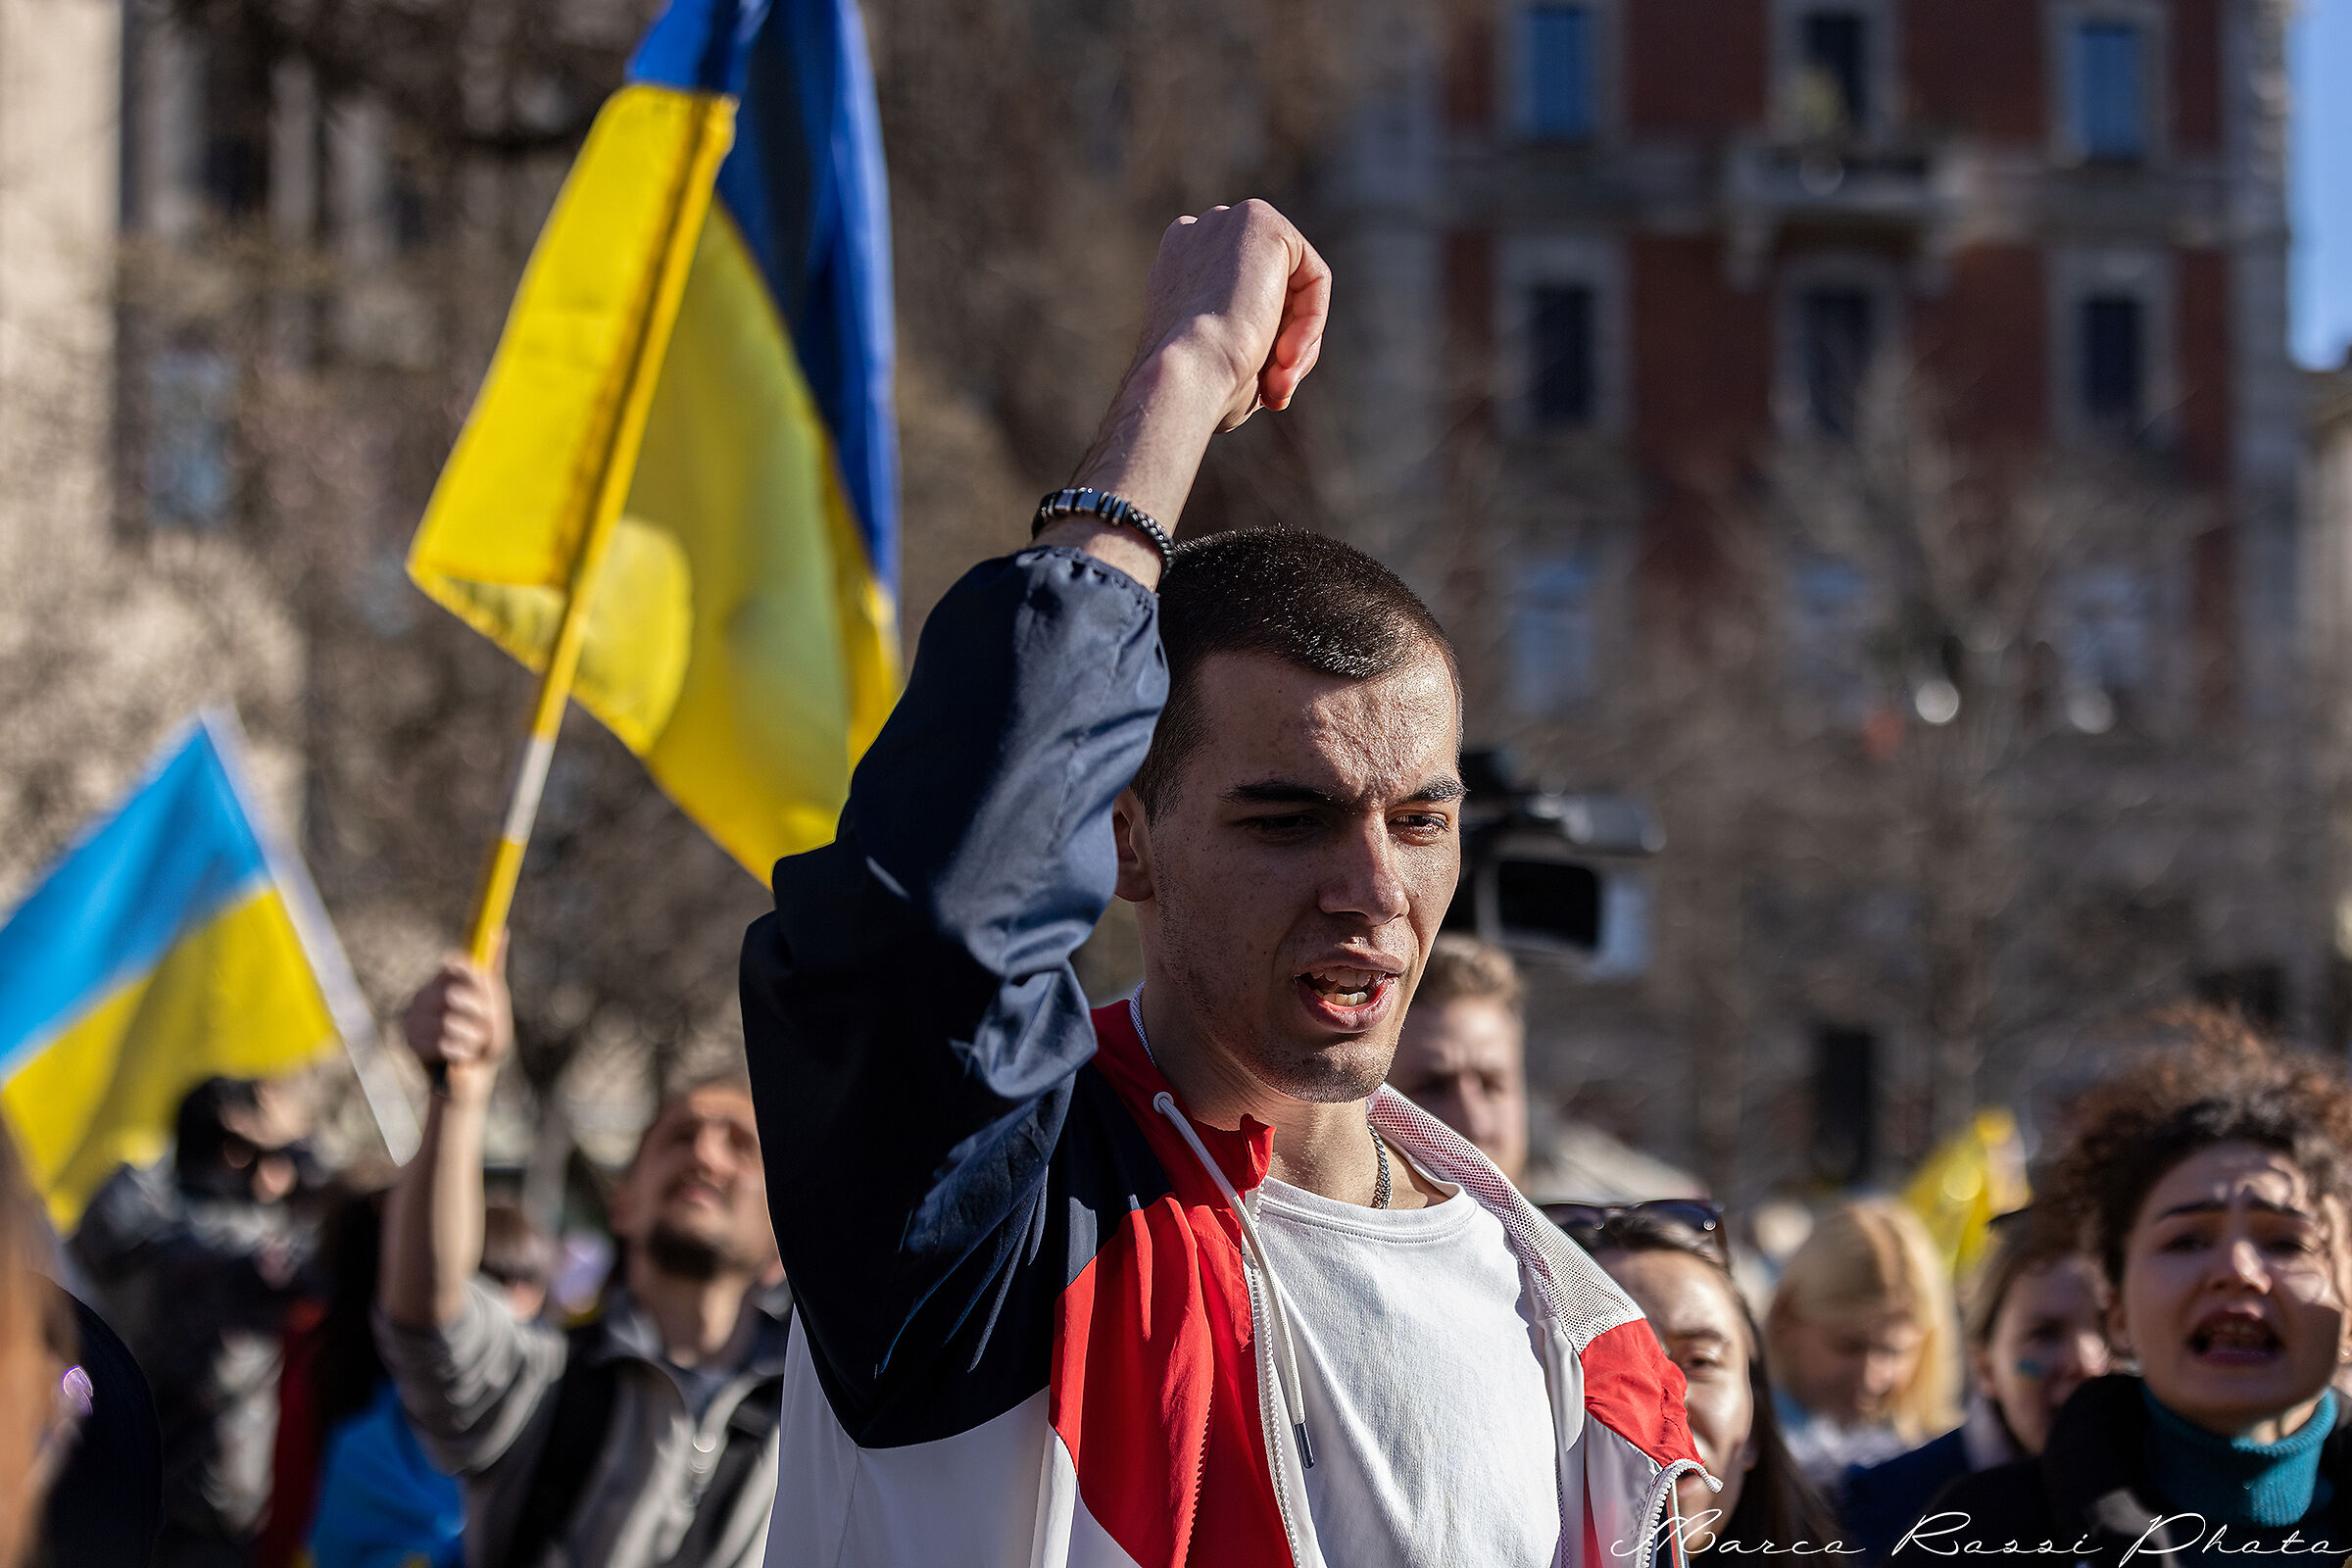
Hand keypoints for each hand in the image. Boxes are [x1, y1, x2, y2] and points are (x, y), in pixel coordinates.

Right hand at [401, 944, 511, 1103]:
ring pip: (451, 1022)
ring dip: (473, 1039)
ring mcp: (412, 1016)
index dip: (476, 983)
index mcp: (445, 980)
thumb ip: (493, 971)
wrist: (470, 1081)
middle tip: (483, 1029)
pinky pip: (442, 1043)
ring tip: (471, 1045)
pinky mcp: (407, 1040)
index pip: (458, 964)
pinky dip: (461, 1053)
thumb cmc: (485, 1041)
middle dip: (482, 1017)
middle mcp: (425, 993)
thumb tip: (499, 929)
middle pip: (458, 994)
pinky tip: (459, 1056)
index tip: (486, 997)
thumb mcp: (496, 1006)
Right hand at [1131, 200, 1329, 431]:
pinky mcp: (1261, 221)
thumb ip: (1248, 341)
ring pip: (1295, 288)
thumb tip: (1283, 356)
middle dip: (1280, 343)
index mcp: (1176, 268)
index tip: (1260, 391)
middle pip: (1271, 290)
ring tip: (1278, 382)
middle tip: (1274, 393)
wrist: (1188, 376)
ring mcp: (1228, 224)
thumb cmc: (1199, 387)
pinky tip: (1287, 356)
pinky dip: (1310, 323)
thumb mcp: (1222, 363)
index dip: (1259, 346)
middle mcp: (1197, 236)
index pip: (1238, 295)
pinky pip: (1313, 278)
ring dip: (1297, 341)